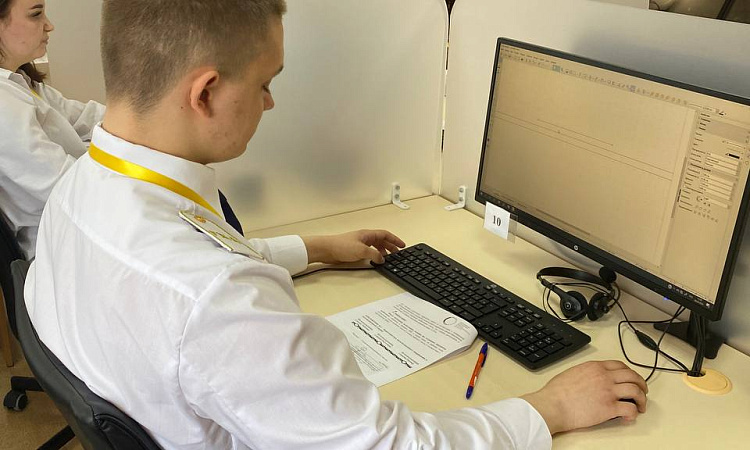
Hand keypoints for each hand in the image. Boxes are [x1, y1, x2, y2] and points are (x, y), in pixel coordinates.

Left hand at [302, 230, 404, 263]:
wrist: (326, 249)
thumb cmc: (341, 246)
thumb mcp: (361, 251)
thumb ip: (374, 255)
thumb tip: (382, 259)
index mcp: (368, 234)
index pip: (385, 234)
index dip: (395, 239)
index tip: (402, 245)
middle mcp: (364, 238)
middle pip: (382, 240)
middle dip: (391, 246)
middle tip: (398, 253)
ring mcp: (359, 244)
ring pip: (376, 246)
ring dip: (383, 251)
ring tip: (387, 258)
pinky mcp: (354, 251)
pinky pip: (369, 251)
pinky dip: (375, 255)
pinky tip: (374, 260)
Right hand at [521, 360, 647, 434]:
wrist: (553, 405)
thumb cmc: (556, 392)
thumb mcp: (572, 373)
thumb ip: (586, 373)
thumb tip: (591, 378)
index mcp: (595, 367)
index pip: (620, 366)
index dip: (629, 373)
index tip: (631, 379)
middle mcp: (605, 376)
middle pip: (633, 376)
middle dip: (641, 384)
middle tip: (642, 392)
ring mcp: (608, 392)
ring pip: (636, 391)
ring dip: (641, 399)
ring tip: (640, 406)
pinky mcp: (609, 408)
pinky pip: (630, 409)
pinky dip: (634, 413)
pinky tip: (629, 417)